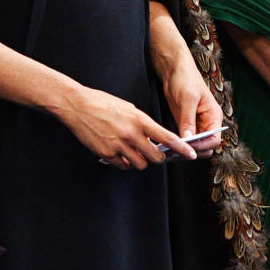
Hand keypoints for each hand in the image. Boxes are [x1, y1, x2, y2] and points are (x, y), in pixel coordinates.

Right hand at [59, 85, 197, 168]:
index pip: (167, 138)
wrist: (78, 106)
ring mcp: (118, 146)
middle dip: (159, 158)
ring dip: (142, 161)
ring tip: (136, 152)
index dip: (182, 149)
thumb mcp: (129, 108)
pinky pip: (124, 166)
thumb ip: (143, 124)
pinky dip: (127, 164)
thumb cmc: (103, 103)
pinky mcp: (107, 154)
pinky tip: (124, 155)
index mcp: (140, 120)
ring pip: (141, 165)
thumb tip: (154, 138)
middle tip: (157, 154)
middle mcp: (131, 134)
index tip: (191, 154)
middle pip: (156, 157)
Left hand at [158, 60, 224, 155]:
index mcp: (214, 116)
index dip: (203, 146)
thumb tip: (188, 137)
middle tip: (177, 151)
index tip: (188, 147)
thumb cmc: (185, 78)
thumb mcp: (187, 98)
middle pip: (206, 146)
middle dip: (194, 151)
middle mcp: (207, 122)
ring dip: (185, 150)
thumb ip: (188, 119)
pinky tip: (168, 146)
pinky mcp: (184, 124)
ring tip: (170, 150)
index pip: (214, 139)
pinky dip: (178, 145)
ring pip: (195, 146)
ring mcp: (196, 125)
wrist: (173, 69)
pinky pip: (184, 140)